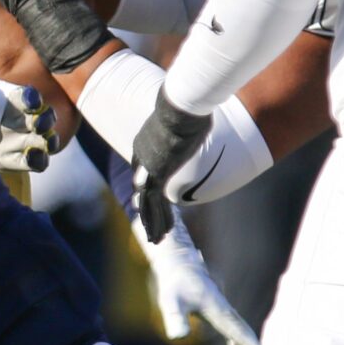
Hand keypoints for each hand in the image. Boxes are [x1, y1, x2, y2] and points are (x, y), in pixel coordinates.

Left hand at [0, 71, 56, 173]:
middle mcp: (26, 119)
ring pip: (46, 140)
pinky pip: (37, 161)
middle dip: (45, 120)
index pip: (28, 97)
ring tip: (44, 142)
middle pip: (45, 117)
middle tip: (39, 124)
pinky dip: (38, 160)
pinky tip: (32, 157)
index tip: (31, 101)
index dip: (31, 99)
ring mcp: (25, 140)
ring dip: (48, 141)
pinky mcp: (19, 160)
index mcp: (16, 100)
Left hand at [128, 95, 211, 243]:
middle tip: (148, 225)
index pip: (144, 170)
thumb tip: (201, 109)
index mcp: (145, 143)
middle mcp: (142, 158)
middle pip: (143, 188)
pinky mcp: (156, 175)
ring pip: (147, 201)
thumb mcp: (185, 115)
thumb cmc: (189, 104)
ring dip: (152, 222)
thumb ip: (188, 120)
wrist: (181, 105)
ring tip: (155, 240)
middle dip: (147, 208)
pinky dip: (159, 220)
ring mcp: (147, 168)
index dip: (145, 184)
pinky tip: (160, 235)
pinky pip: (155, 204)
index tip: (146, 194)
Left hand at [131, 219, 264, 344]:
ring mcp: (224, 313)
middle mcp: (226, 313)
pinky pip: (234, 334)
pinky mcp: (219, 314)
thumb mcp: (170, 301)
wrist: (180, 266)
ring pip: (241, 336)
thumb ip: (174, 317)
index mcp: (218, 312)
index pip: (237, 334)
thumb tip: (178, 337)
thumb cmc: (174, 284)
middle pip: (244, 338)